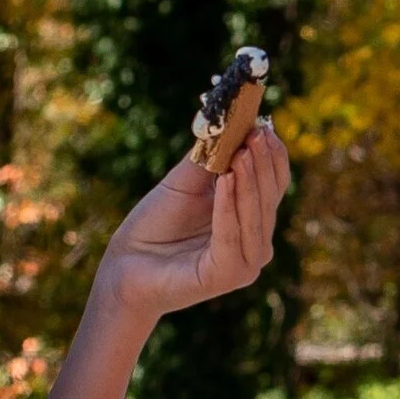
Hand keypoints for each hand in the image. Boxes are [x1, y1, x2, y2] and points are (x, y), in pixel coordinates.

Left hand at [94, 121, 289, 328]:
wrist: (125, 265)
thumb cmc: (155, 226)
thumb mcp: (185, 183)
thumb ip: (210, 159)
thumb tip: (232, 121)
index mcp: (250, 220)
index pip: (274, 185)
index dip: (272, 156)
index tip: (263, 125)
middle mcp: (254, 243)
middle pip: (269, 199)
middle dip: (262, 164)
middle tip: (256, 133)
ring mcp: (244, 263)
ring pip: (255, 217)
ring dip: (249, 182)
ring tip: (242, 151)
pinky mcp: (226, 276)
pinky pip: (232, 237)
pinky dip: (229, 207)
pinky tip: (226, 180)